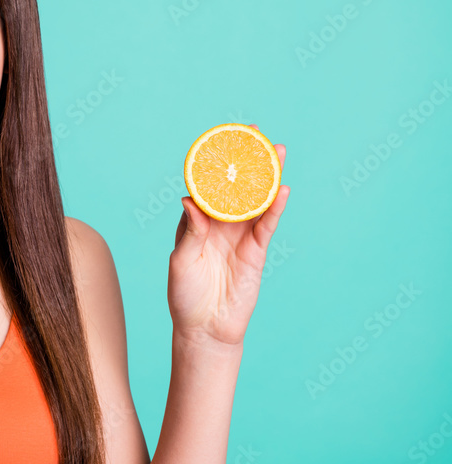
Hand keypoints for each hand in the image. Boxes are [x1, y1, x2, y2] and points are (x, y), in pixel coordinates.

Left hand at [167, 124, 289, 347]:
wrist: (206, 329)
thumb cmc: (186, 295)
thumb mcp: (181, 262)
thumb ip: (190, 232)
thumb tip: (189, 201)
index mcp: (196, 222)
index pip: (207, 186)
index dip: (215, 164)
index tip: (223, 140)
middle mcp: (220, 225)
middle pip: (237, 187)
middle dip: (247, 161)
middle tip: (257, 134)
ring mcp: (240, 237)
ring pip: (257, 200)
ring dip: (267, 177)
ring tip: (278, 152)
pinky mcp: (256, 252)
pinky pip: (267, 225)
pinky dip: (275, 208)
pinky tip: (282, 189)